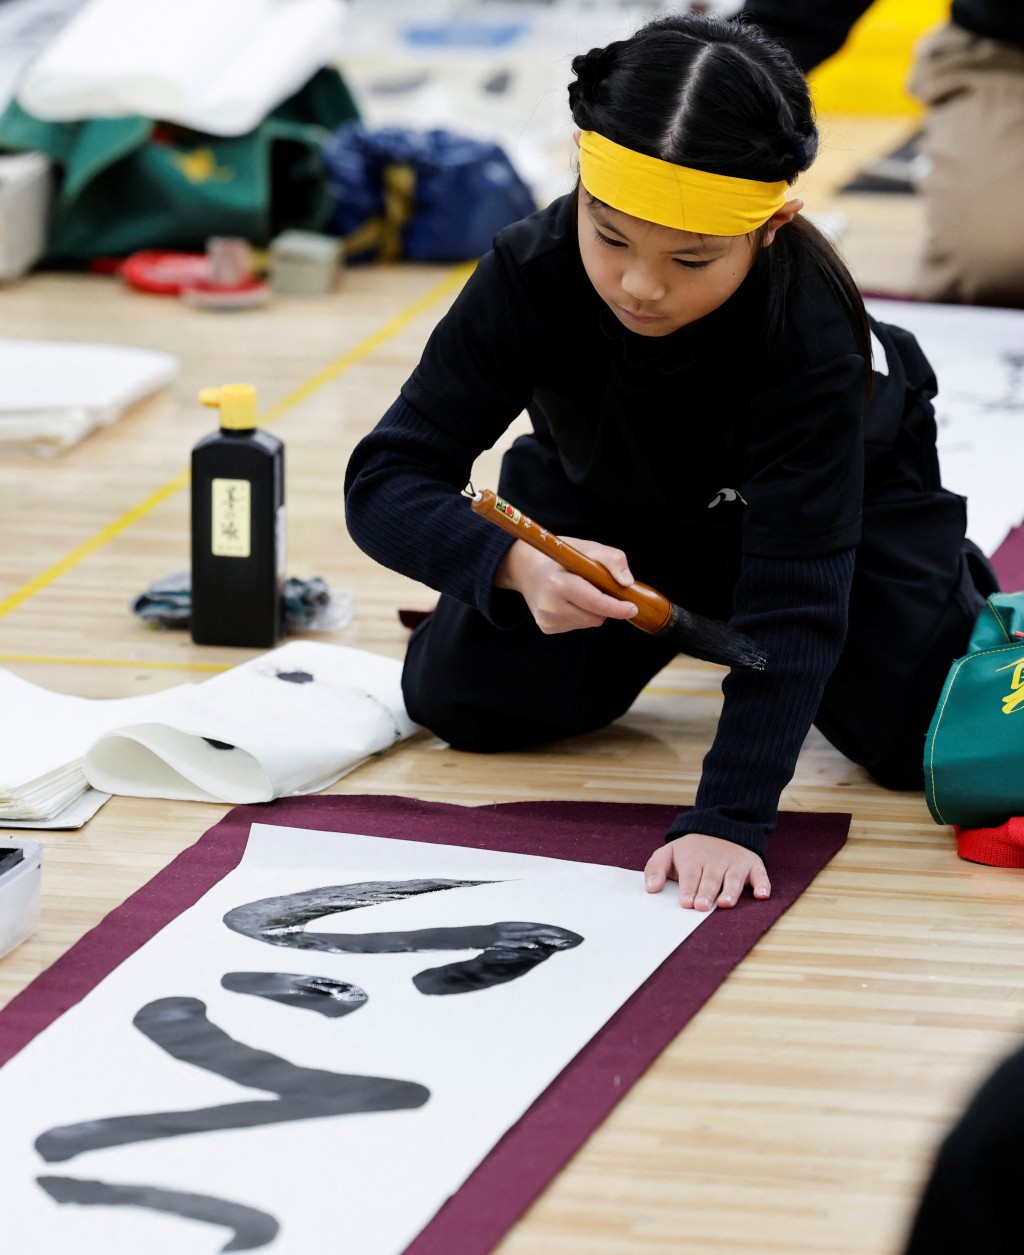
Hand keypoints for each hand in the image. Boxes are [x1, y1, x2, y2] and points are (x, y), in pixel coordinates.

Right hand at [495, 536, 638, 633]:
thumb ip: (612, 559)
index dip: (617, 607)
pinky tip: (570, 601)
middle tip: (600, 588)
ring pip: (588, 623)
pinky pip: (577, 626)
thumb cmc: (561, 555)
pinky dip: (581, 614)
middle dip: (606, 606)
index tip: (633, 608)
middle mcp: (549, 605)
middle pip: (595, 617)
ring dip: (593, 610)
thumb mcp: (588, 548)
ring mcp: (546, 619)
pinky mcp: (546, 627)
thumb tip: (627, 582)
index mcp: (559, 584)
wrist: (526, 568)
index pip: (595, 603)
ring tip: (581, 591)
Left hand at [644, 833, 770, 910]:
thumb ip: (655, 868)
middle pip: (710, 879)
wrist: (720, 827)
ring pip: (733, 878)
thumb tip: (651, 888)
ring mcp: (735, 863)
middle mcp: (715, 862)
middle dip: (706, 892)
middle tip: (701, 906)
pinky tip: (762, 895)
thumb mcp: (669, 852)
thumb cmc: (691, 851)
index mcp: (693, 860)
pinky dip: (763, 884)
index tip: (686, 902)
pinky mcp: (752, 865)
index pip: (690, 876)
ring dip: (730, 891)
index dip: (688, 888)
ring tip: (725, 903)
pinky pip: (760, 875)